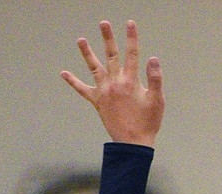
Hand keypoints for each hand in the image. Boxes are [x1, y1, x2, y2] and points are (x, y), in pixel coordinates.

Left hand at [61, 20, 163, 145]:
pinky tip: (63, 73)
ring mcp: (104, 91)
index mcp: (130, 81)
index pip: (132, 54)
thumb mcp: (157, 101)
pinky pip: (82, 90)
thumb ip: (155, 79)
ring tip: (80, 40)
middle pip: (111, 55)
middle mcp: (114, 82)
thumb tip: (154, 59)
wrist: (132, 142)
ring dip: (86, 53)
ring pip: (93, 67)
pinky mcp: (97, 101)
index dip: (132, 38)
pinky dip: (73, 81)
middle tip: (103, 23)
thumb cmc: (147, 123)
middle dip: (108, 38)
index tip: (129, 24)